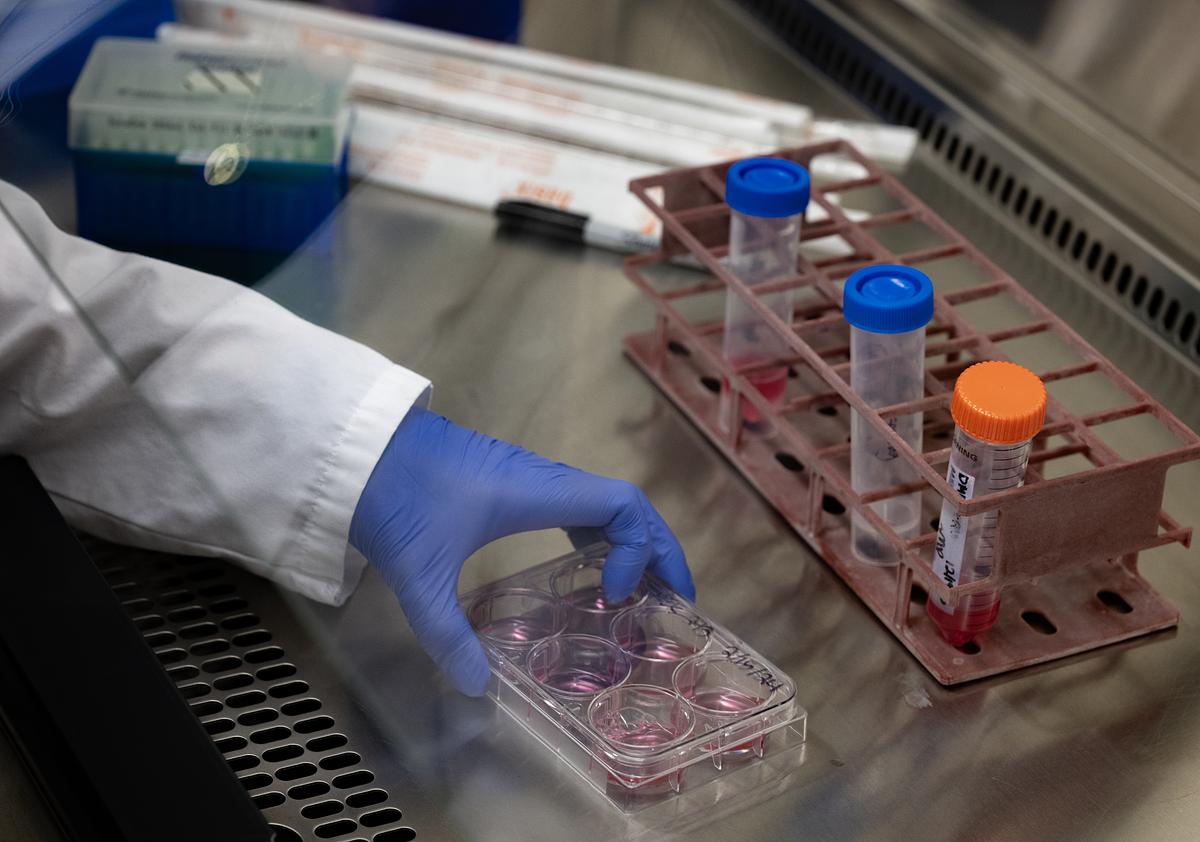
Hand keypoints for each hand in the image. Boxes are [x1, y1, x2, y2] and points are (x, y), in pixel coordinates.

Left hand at [349, 407, 693, 695]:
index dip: (640, 548)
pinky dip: (599, 537)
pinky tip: (588, 571)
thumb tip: (477, 686)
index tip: (616, 596)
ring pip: (604, 503)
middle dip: (657, 550)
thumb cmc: (396, 496)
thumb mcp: (419, 573)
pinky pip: (576, 507)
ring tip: (642, 591)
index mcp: (540, 490)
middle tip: (675, 601)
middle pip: (627, 504)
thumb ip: (446, 633)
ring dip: (632, 543)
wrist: (357, 448)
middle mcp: (546, 479)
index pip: (624, 504)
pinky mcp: (510, 484)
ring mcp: (530, 478)